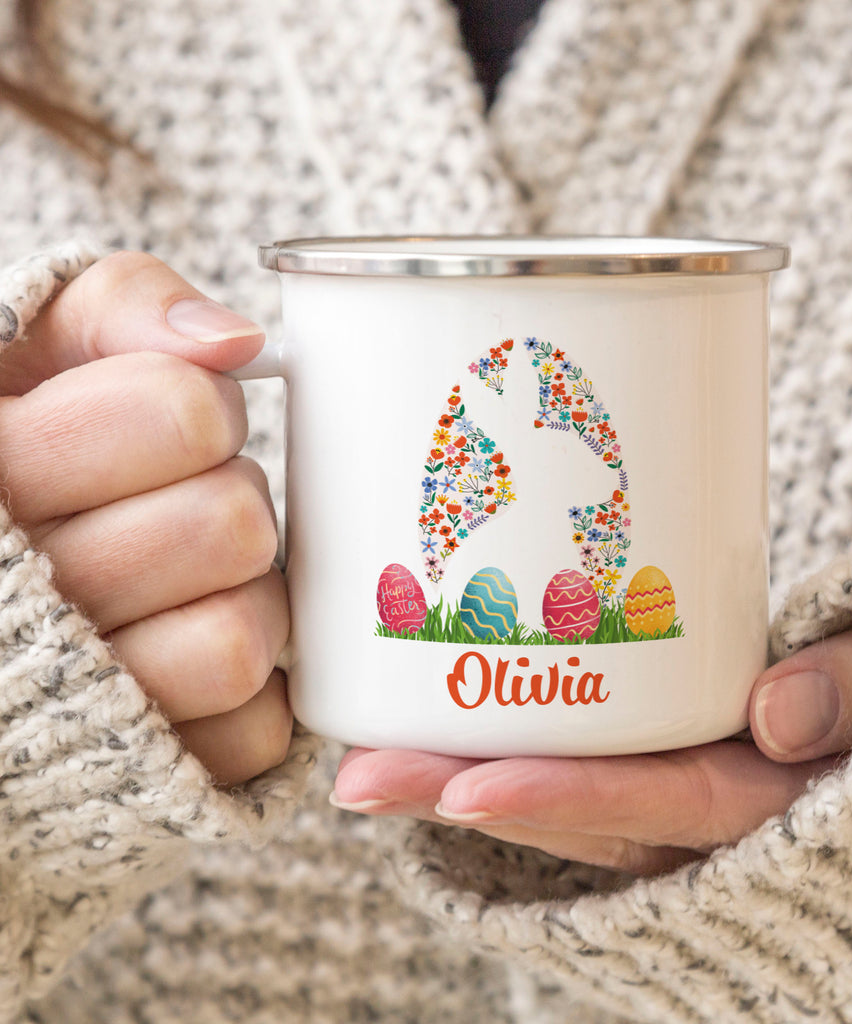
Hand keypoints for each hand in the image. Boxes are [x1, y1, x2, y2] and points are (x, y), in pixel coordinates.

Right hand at [0, 251, 292, 786]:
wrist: (1, 607)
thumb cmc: (25, 450)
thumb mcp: (35, 346)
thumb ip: (121, 308)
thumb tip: (232, 341)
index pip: (180, 411)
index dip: (199, 407)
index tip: (168, 420)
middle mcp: (13, 603)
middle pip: (231, 523)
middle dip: (229, 497)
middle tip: (181, 501)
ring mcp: (77, 710)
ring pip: (239, 637)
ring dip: (242, 595)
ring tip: (187, 582)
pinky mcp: (145, 776)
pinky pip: (254, 730)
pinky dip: (247, 691)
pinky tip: (186, 650)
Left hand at [332, 618, 851, 873]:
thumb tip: (780, 713)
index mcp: (775, 794)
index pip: (662, 805)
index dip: (566, 802)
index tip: (464, 789)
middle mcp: (713, 808)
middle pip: (579, 817)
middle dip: (465, 799)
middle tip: (359, 777)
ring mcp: (681, 789)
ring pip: (562, 801)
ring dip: (460, 782)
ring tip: (364, 759)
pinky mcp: (663, 758)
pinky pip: (578, 769)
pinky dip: (504, 756)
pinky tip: (434, 731)